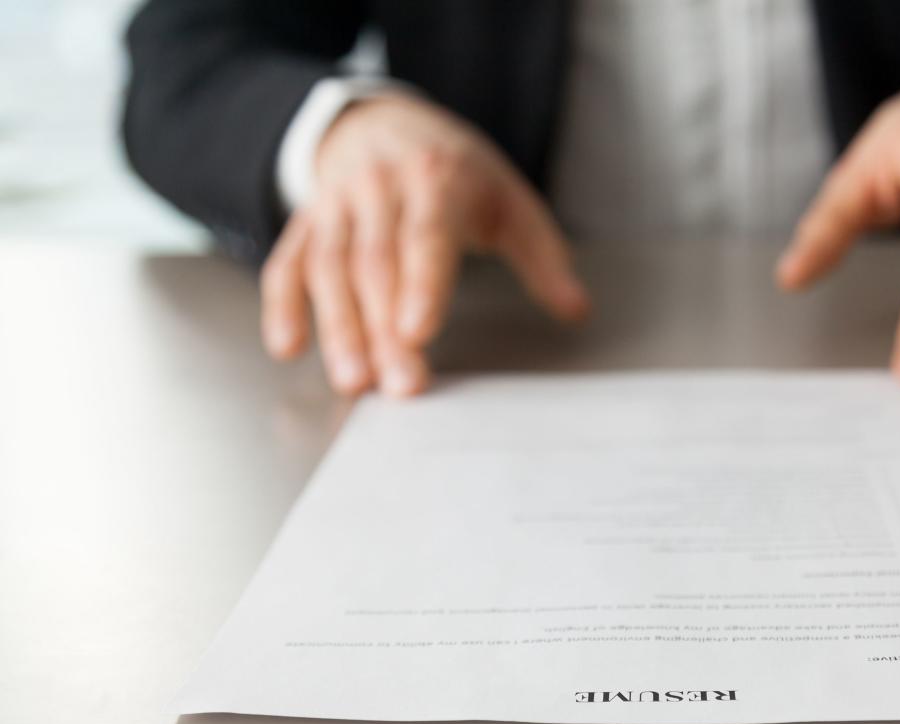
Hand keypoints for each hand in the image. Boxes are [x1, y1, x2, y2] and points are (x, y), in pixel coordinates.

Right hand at [261, 95, 590, 395]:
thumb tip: (577, 310)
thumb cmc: (455, 171)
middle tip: (399, 385)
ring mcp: (337, 206)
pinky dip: (282, 305)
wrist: (384, 122)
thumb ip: (543, 256)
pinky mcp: (308, 223)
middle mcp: (378, 189)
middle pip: (376, 264)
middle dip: (384, 329)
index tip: (419, 333)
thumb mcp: (509, 199)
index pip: (426, 236)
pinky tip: (288, 347)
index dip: (421, 285)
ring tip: (353, 380)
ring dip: (338, 327)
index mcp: (436, 179)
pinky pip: (289, 263)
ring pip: (330, 268)